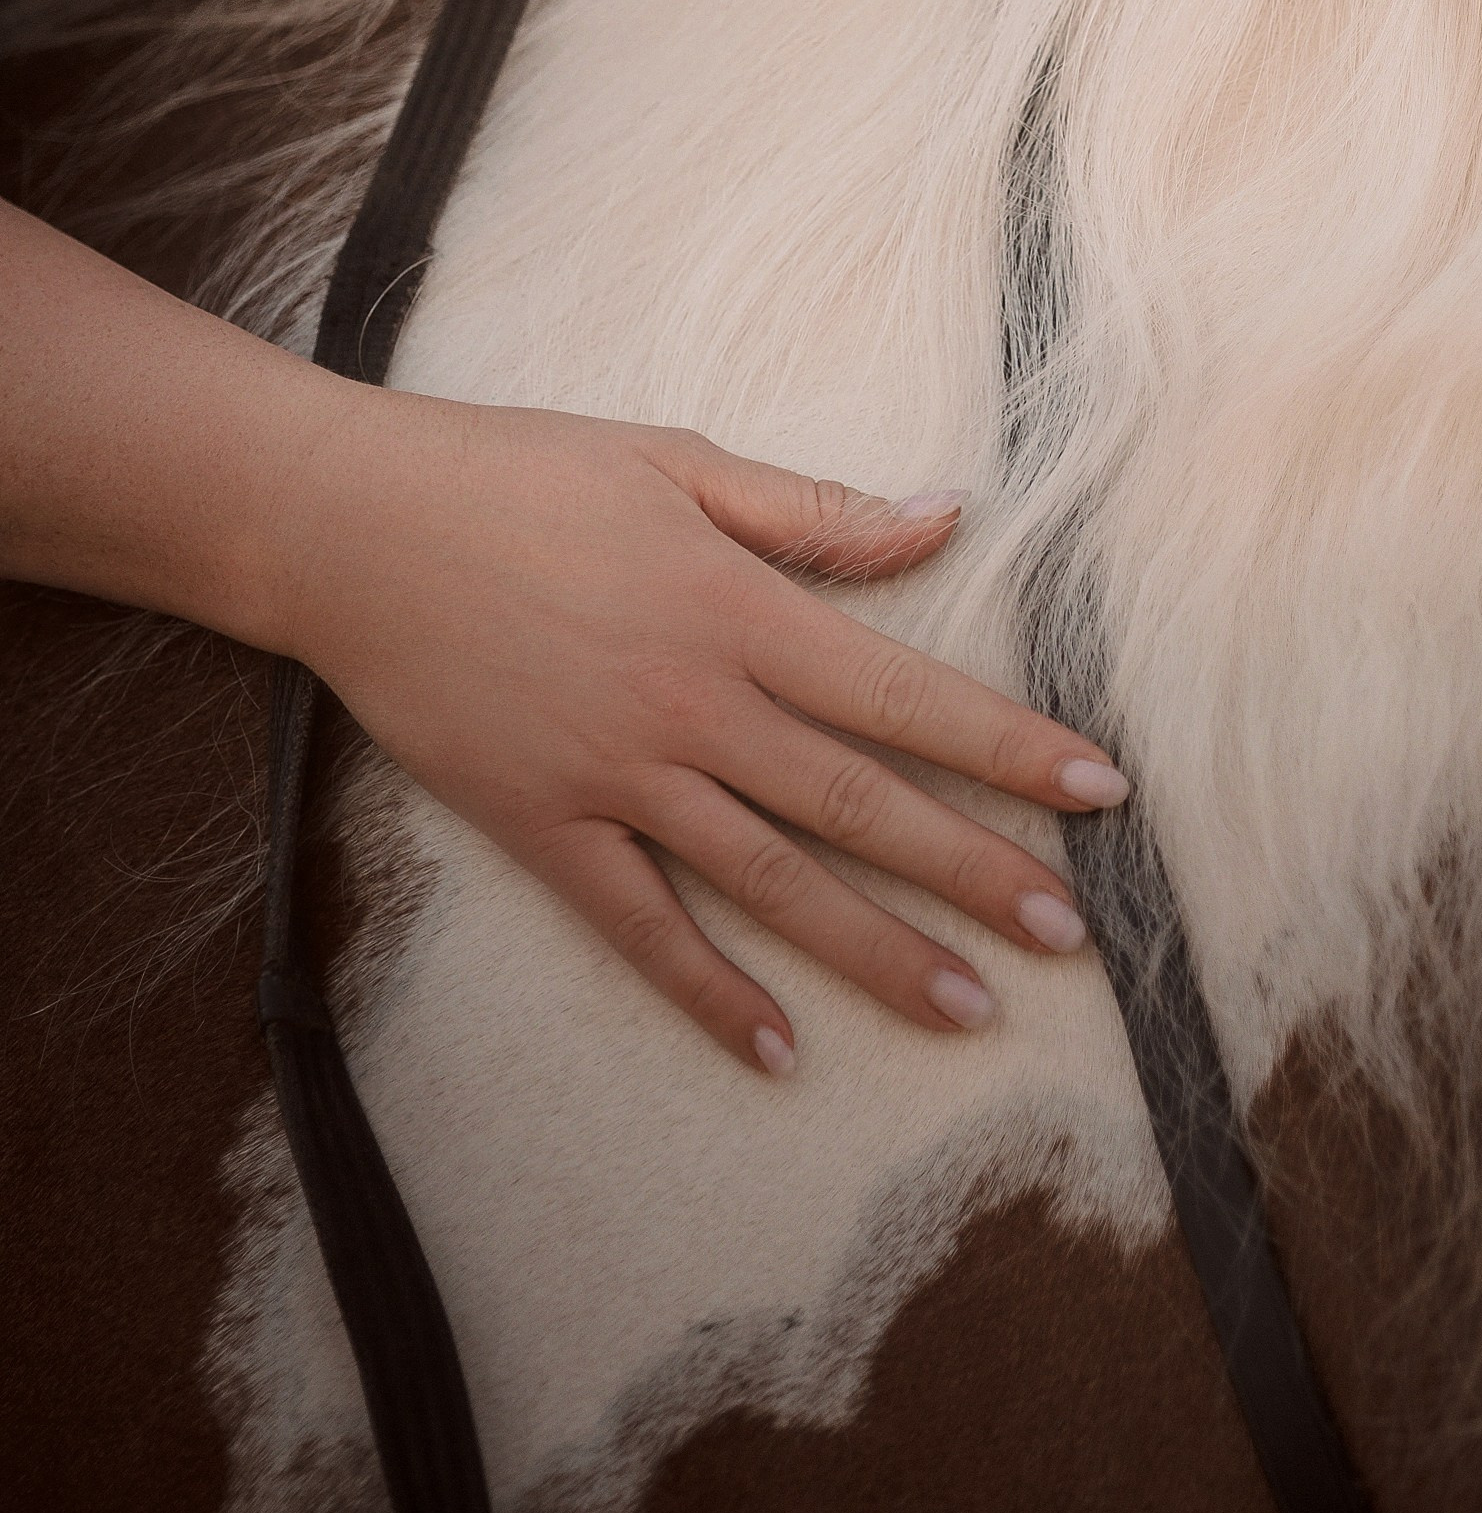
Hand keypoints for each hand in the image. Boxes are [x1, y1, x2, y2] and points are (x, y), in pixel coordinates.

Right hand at [277, 389, 1125, 1075]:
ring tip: (967, 1008)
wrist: (353, 525)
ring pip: (769, 880)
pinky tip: (776, 1048)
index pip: (903, 693)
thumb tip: (945, 515)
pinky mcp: (541, 824)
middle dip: (972, 870)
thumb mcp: (678, 464)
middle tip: (1066, 936)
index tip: (1097, 792)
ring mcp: (616, 774)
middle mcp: (692, 702)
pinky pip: (639, 924)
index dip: (1007, 746)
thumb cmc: (522, 473)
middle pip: (858, 802)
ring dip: (873, 950)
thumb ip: (815, 510)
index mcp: (738, 606)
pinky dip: (708, 989)